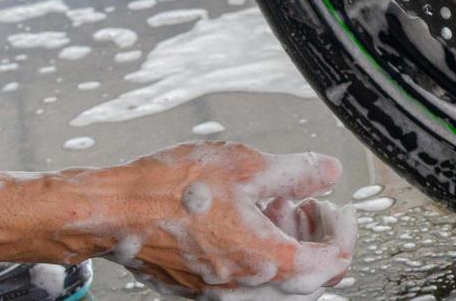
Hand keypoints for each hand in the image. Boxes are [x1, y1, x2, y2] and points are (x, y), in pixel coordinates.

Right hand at [72, 143, 355, 298]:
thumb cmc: (168, 191)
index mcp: (264, 260)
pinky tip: (247, 220)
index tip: (343, 209)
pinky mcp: (199, 289)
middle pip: (309, 281)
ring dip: (289, 248)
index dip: (346, 231)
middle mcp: (243, 287)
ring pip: (278, 286)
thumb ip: (298, 172)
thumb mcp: (248, 166)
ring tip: (276, 208)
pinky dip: (260, 255)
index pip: (332, 262)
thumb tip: (328, 172)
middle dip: (318, 239)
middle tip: (311, 206)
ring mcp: (219, 293)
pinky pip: (247, 285)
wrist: (110, 212)